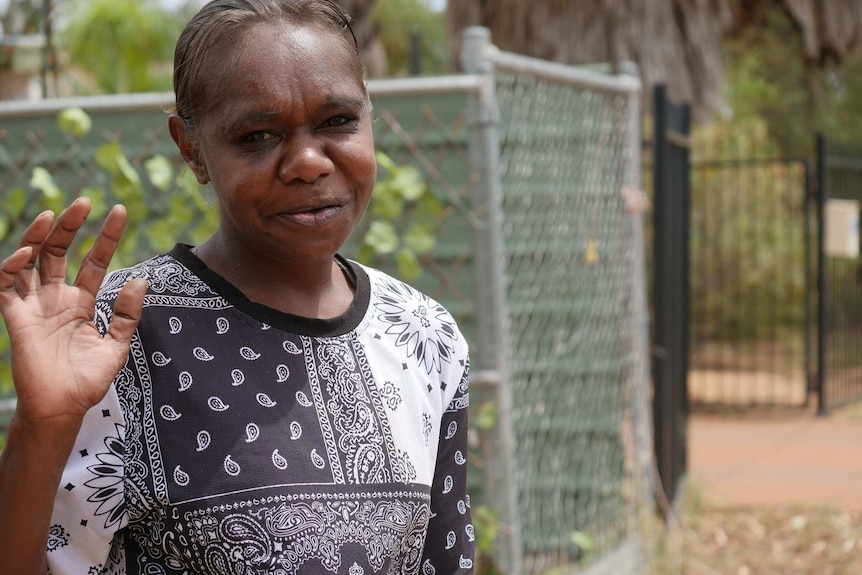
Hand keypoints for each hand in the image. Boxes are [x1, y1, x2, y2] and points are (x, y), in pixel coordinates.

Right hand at [0, 197, 145, 425]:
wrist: (63, 408)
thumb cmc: (88, 380)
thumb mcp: (117, 345)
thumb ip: (127, 314)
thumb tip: (141, 279)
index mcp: (81, 302)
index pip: (94, 261)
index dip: (107, 237)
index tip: (121, 211)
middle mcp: (56, 298)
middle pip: (60, 252)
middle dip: (70, 226)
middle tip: (85, 201)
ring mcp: (34, 305)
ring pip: (31, 260)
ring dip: (39, 236)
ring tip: (54, 214)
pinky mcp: (15, 317)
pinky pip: (6, 285)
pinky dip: (12, 265)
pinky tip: (27, 253)